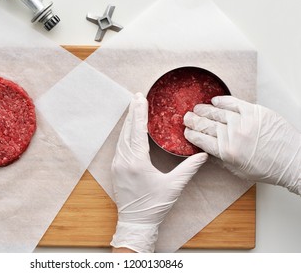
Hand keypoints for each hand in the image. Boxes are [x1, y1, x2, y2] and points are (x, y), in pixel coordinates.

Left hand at [110, 93, 207, 252]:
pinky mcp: (116, 169)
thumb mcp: (173, 186)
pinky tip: (129, 129)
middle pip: (127, 130)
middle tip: (136, 97)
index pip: (138, 131)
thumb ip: (188, 169)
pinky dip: (125, 134)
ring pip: (121, 137)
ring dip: (128, 122)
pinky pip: (119, 146)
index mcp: (136, 162)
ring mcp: (117, 164)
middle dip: (132, 112)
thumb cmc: (154, 205)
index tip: (140, 98)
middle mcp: (123, 160)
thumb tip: (203, 155)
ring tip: (133, 108)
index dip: (140, 113)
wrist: (135, 223)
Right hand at [184, 96, 300, 193]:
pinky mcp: (255, 112)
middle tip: (187, 117)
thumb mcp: (238, 170)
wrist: (292, 161)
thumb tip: (207, 150)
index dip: (191, 134)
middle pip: (206, 124)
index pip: (201, 139)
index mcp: (227, 152)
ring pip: (217, 112)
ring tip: (198, 108)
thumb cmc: (269, 168)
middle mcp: (233, 135)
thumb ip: (221, 159)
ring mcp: (244, 122)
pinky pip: (234, 103)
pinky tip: (215, 101)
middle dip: (193, 120)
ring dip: (204, 109)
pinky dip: (223, 101)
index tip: (187, 131)